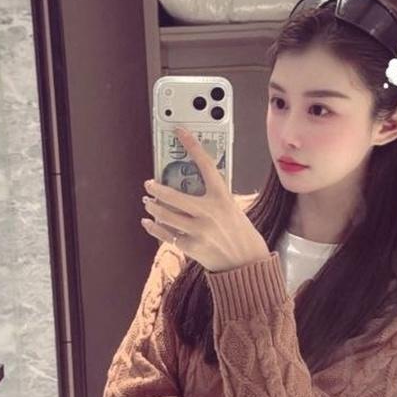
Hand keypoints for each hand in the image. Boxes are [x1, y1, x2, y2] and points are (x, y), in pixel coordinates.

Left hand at [141, 127, 269, 272]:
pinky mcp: (193, 247)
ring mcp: (199, 231)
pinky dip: (155, 228)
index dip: (192, 146)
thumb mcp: (233, 209)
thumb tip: (190, 186)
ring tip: (149, 203)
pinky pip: (167, 235)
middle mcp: (210, 212)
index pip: (205, 165)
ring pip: (166, 215)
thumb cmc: (240, 234)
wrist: (247, 263)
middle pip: (174, 195)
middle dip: (156, 189)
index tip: (180, 133)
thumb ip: (214, 198)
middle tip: (149, 184)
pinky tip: (149, 223)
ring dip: (153, 208)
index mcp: (222, 198)